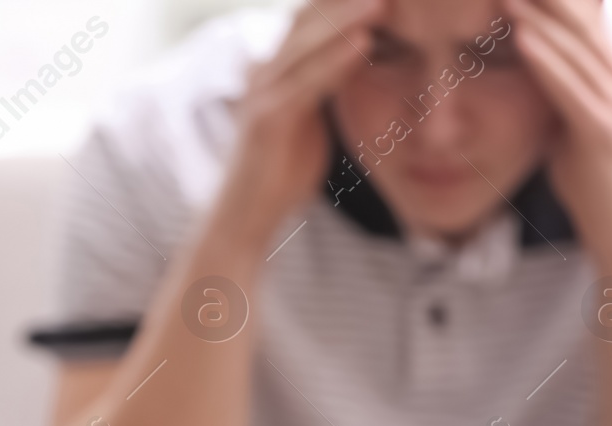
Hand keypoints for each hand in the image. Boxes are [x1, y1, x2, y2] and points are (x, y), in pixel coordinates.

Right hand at [211, 0, 382, 255]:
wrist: (246, 219)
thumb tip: (360, 62)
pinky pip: (306, 81)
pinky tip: (366, 41)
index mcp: (276, 69)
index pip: (311, 16)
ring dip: (347, 15)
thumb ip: (326, 87)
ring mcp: (262, 93)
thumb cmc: (281, 173)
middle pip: (307, 16)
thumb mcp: (310, 119)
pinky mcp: (267, 119)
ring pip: (307, 41)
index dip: (344, 0)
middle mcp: (265, 72)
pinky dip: (336, 59)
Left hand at [502, 0, 611, 256]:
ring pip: (573, 44)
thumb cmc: (591, 176)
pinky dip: (544, 59)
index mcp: (609, 72)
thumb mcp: (570, 122)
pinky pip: (569, 86)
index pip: (580, 14)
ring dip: (535, 11)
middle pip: (579, 16)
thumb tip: (528, 68)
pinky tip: (519, 36)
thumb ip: (556, 90)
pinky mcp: (603, 129)